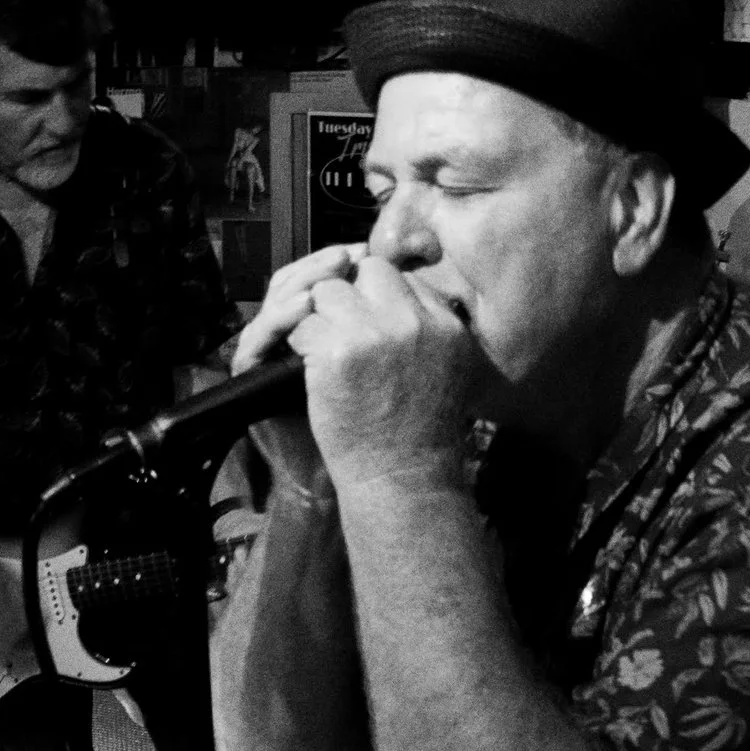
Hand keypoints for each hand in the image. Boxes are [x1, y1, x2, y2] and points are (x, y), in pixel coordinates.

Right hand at [234, 243, 366, 499]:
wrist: (368, 477)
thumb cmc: (382, 424)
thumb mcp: (391, 358)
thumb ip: (386, 318)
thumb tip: (395, 268)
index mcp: (325, 329)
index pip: (321, 277)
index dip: (341, 262)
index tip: (365, 251)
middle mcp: (294, 335)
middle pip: (296, 278)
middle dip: (322, 267)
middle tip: (345, 258)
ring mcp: (270, 352)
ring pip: (274, 297)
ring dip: (301, 281)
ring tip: (328, 272)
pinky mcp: (253, 373)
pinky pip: (256, 336)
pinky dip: (279, 320)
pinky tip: (303, 310)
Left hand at [288, 253, 481, 497]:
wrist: (403, 480)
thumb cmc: (422, 436)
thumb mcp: (450, 373)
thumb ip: (432, 331)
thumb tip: (404, 298)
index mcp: (446, 325)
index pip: (404, 278)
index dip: (378, 296)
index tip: (367, 320)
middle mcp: (414, 321)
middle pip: (368, 270)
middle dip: (349, 295)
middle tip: (339, 329)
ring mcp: (375, 333)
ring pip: (329, 291)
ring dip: (319, 317)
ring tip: (323, 351)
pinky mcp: (337, 352)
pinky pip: (303, 324)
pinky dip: (299, 345)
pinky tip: (309, 369)